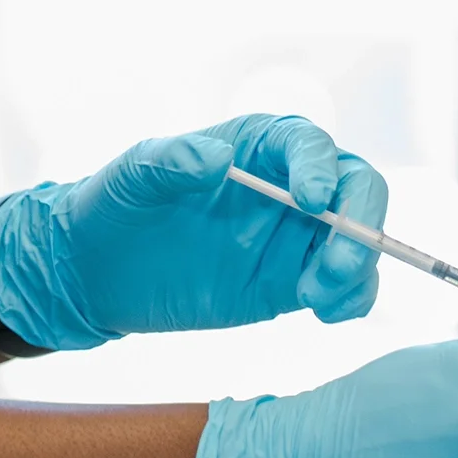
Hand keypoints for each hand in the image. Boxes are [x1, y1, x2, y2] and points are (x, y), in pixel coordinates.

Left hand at [0, 115, 386, 350]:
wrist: (97, 270)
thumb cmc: (115, 206)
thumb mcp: (133, 176)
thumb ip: (171, 160)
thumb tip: (218, 157)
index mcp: (256, 145)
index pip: (309, 144)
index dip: (319, 168)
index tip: (310, 200)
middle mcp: (287, 185)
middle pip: (356, 188)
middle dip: (359, 222)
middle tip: (334, 263)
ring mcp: (294, 236)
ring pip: (358, 240)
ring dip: (357, 267)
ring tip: (316, 297)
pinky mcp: (291, 282)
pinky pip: (341, 286)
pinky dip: (350, 298)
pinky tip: (326, 313)